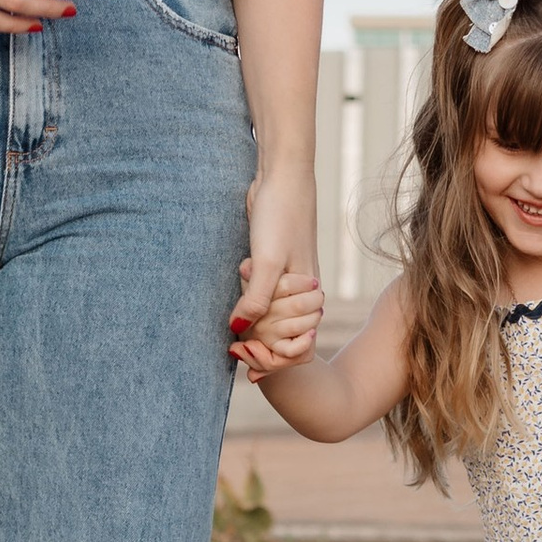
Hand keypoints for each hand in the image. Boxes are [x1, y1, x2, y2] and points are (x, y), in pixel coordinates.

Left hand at [231, 171, 321, 374]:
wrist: (282, 176)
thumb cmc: (280, 216)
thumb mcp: (267, 261)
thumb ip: (256, 299)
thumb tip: (237, 330)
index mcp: (309, 294)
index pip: (299, 345)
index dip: (276, 361)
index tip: (247, 365)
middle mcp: (303, 291)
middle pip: (284, 336)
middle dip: (261, 348)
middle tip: (233, 352)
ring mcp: (288, 278)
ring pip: (272, 319)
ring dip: (253, 328)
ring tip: (233, 335)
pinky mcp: (273, 265)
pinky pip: (264, 299)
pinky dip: (249, 309)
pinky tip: (234, 311)